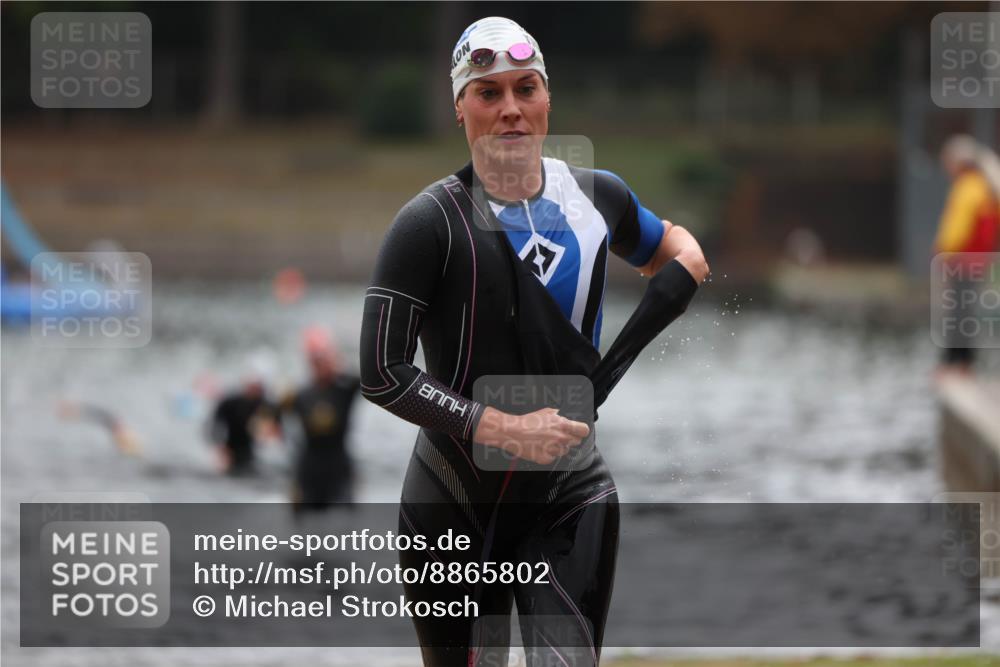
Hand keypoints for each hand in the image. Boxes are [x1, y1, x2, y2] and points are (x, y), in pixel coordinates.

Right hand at [474, 406, 589, 464]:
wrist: (512, 432)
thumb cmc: (527, 421)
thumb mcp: (546, 412)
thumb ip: (558, 416)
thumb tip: (564, 417)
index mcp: (563, 425)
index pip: (584, 431)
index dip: (581, 431)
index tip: (578, 432)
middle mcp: (561, 438)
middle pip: (576, 442)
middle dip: (569, 439)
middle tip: (559, 436)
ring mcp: (554, 450)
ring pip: (564, 451)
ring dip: (558, 447)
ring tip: (546, 441)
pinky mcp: (546, 459)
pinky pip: (553, 458)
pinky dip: (548, 454)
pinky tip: (540, 447)